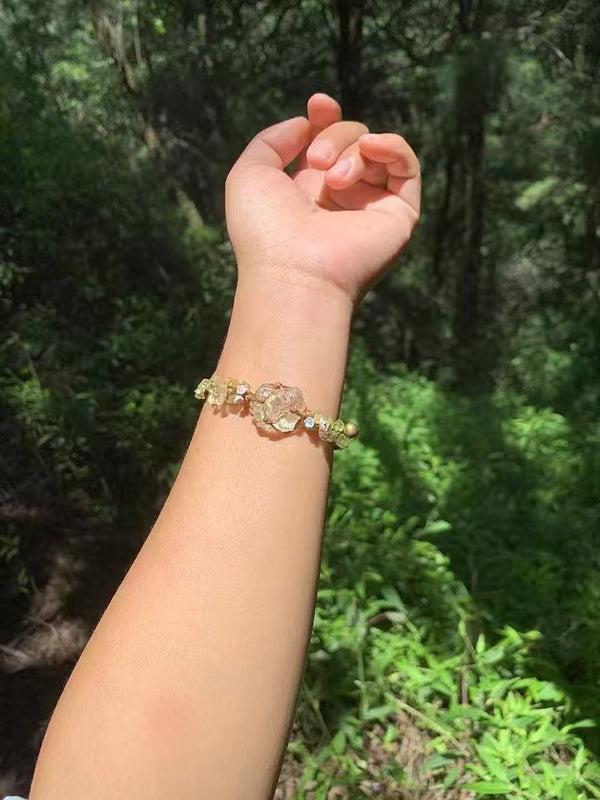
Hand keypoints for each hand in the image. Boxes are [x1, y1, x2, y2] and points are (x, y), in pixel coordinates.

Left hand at [225, 93, 420, 304]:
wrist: (294, 273)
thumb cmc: (265, 232)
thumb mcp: (250, 174)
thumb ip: (272, 140)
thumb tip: (307, 123)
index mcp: (309, 192)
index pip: (328, 142)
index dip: (325, 117)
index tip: (318, 104)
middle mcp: (343, 199)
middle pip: (351, 138)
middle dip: (332, 136)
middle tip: (316, 163)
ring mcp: (371, 207)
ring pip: (374, 148)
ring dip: (351, 149)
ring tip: (332, 179)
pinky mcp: (399, 214)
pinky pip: (407, 165)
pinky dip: (391, 146)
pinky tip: (371, 147)